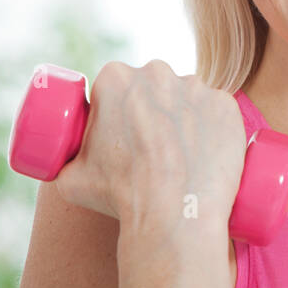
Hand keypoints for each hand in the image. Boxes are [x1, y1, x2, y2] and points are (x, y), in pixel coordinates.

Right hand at [52, 59, 247, 238]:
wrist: (174, 214)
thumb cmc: (120, 196)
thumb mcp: (70, 178)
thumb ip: (63, 159)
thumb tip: (60, 160)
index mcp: (115, 78)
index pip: (115, 85)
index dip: (116, 107)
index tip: (121, 130)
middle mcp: (158, 72)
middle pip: (153, 86)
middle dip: (151, 108)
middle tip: (150, 145)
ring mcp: (197, 87)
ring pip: (187, 97)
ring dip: (184, 116)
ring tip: (180, 154)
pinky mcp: (227, 105)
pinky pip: (218, 111)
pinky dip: (214, 127)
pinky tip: (206, 152)